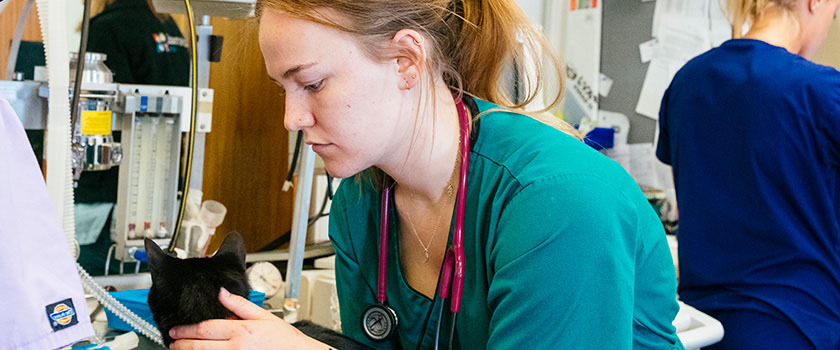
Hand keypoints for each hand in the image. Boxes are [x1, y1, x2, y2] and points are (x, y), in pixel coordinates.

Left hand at [169, 287, 329, 348]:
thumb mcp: (264, 316)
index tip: (176, 331)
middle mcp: (236, 348)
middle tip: (172, 342)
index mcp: (241, 331)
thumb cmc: (284, 340)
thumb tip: (222, 293)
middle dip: (182, 344)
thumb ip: (240, 305)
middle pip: (200, 346)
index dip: (187, 330)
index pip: (206, 329)